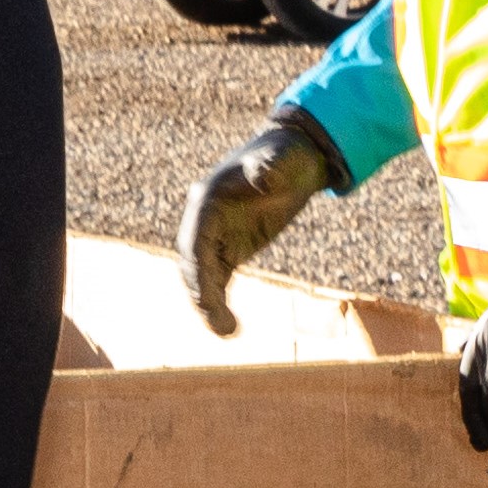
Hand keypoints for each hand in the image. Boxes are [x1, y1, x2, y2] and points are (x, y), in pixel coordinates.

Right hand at [180, 104, 352, 335]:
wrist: (294, 157)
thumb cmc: (287, 155)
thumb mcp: (283, 158)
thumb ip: (271, 167)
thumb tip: (264, 175)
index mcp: (207, 200)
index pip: (194, 241)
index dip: (198, 271)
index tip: (205, 298)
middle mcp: (204, 221)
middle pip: (192, 264)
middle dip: (201, 295)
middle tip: (220, 324)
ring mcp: (215, 236)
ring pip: (202, 277)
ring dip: (209, 305)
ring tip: (228, 332)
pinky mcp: (230, 249)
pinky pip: (218, 281)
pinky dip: (219, 303)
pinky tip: (230, 327)